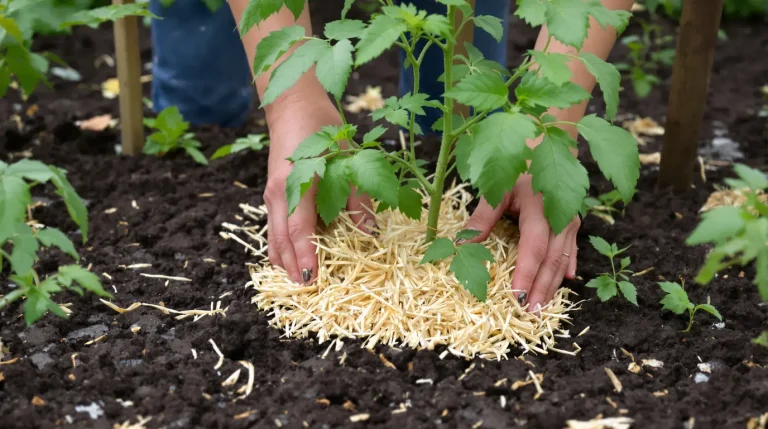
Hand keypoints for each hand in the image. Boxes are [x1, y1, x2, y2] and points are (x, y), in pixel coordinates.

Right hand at [263, 97, 375, 283]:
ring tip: (299, 281)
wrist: (292, 105)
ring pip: (274, 237)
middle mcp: (278, 195)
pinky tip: (293, 258)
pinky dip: (282, 246)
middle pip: (282, 241)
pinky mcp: (272, 195)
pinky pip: (274, 228)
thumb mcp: (347, 160)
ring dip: (285, 260)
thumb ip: (358, 198)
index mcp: (297, 185)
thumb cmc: (322, 128)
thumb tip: (369, 233)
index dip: (307, 257)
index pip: (300, 230)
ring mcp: (272, 196)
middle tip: (307, 292)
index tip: (313, 280)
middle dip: (293, 267)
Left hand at [462, 174, 579, 310]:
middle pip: (552, 259)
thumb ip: (482, 217)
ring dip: (553, 284)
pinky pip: (572, 250)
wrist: (546, 146)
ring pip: (563, 259)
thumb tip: (461, 245)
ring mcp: (570, 220)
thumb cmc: (517, 166)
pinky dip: (568, 267)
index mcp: (540, 208)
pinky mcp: (573, 223)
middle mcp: (560, 217)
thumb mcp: (497, 188)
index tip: (517, 295)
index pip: (533, 247)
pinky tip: (567, 282)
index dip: (526, 273)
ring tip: (542, 306)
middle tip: (530, 313)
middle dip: (541, 287)